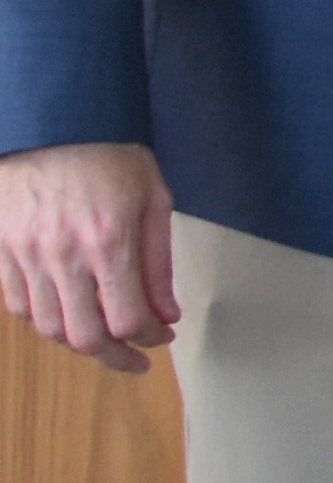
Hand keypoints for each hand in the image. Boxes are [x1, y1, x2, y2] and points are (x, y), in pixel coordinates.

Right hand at [0, 141, 178, 373]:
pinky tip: (67, 315)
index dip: (151, 340)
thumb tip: (166, 315)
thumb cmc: (110, 155)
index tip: (163, 337)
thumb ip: (159, 264)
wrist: (51, 123)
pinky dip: (43, 320)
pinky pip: (17, 305)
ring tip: (104, 340)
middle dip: (115, 357)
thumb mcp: (154, 201)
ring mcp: (25, 254)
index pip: (129, 320)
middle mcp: (63, 255)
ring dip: (79, 343)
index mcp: (109, 242)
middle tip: (135, 359)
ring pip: (47, 327)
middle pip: (84, 336)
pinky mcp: (0, 249)